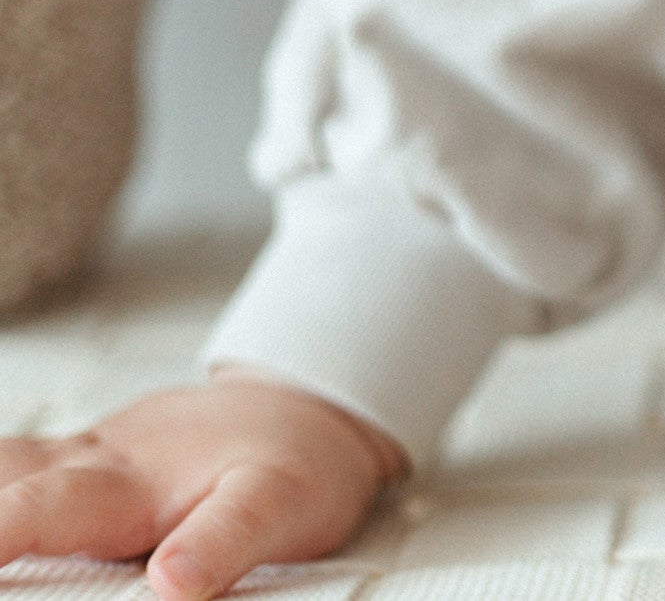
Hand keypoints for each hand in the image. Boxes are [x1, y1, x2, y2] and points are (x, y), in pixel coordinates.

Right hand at [0, 368, 405, 600]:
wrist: (311, 404)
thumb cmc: (296, 459)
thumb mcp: (282, 505)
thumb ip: (225, 543)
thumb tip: (171, 584)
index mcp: (126, 484)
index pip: (35, 516)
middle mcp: (87, 466)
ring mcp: (76, 462)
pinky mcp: (75, 468)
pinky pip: (8, 470)